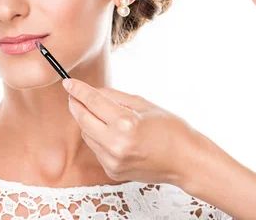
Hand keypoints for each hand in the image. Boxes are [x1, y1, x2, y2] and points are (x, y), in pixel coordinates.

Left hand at [63, 78, 199, 186]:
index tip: (68, 83)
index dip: (78, 90)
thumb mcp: (144, 104)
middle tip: (75, 95)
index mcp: (126, 124)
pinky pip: (96, 149)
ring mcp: (113, 161)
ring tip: (100, 114)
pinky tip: (111, 133)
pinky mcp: (113, 172)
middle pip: (83, 119)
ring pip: (87, 135)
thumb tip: (93, 91)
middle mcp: (116, 145)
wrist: (187, 162)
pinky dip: (98, 138)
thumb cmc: (172, 130)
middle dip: (76, 105)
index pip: (93, 102)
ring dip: (88, 122)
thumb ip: (115, 97)